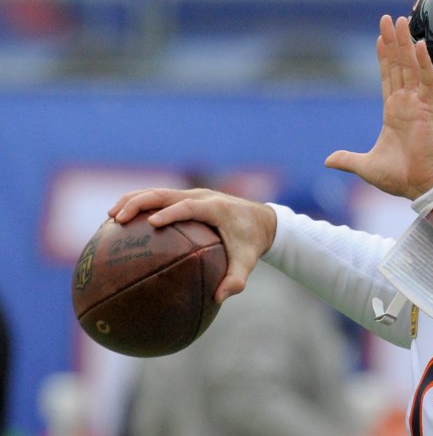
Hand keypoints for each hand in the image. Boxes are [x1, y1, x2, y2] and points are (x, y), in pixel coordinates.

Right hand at [108, 188, 276, 302]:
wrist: (262, 221)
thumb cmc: (252, 242)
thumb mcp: (248, 262)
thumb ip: (236, 279)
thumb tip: (220, 298)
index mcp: (216, 207)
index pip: (189, 206)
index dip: (171, 212)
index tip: (153, 223)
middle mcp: (202, 196)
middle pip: (165, 193)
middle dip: (139, 203)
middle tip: (118, 219)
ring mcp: (193, 195)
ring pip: (157, 192)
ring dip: (133, 201)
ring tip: (110, 218)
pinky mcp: (187, 198)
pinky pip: (160, 199)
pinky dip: (140, 205)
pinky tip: (120, 223)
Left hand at [325, 15, 432, 200]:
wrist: (420, 186)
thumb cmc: (401, 177)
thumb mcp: (366, 166)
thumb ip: (348, 159)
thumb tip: (329, 161)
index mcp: (394, 113)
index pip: (388, 78)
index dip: (384, 58)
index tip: (380, 39)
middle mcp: (407, 105)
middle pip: (399, 66)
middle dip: (394, 42)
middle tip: (390, 19)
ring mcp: (418, 105)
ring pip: (412, 67)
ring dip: (406, 44)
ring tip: (401, 22)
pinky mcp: (428, 110)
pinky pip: (427, 81)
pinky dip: (423, 63)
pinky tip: (418, 46)